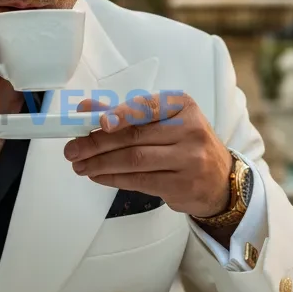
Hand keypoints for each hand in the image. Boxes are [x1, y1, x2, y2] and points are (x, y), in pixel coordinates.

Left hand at [63, 92, 232, 218]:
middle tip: (72, 149)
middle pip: (135, 136)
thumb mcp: (163, 121)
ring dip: (101, 163)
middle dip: (97, 143)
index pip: (147, 107)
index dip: (121, 114)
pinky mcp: (182, 185)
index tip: (98, 122)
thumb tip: (85, 108)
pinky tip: (98, 175)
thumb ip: (125, 113)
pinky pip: (139, 181)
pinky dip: (113, 179)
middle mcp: (190, 130)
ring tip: (79, 164)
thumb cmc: (184, 145)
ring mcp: (189, 160)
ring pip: (135, 160)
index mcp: (182, 106)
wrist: (220, 181)